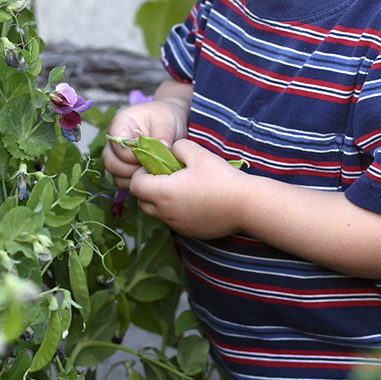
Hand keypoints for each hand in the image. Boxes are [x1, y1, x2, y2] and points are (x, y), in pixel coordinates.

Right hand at [102, 81, 190, 189]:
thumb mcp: (166, 120)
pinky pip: (124, 183)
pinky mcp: (123, 170)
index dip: (132, 154)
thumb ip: (163, 133)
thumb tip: (164, 147)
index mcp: (120, 124)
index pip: (117, 144)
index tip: (150, 155)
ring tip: (154, 173)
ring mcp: (116, 157)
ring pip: (116, 176)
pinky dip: (137, 185)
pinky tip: (152, 179)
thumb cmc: (165, 118)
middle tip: (153, 168)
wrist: (169, 124)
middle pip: (111, 163)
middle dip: (133, 170)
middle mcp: (113, 142)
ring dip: (135, 179)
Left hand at [130, 139, 245, 237]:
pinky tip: (192, 201)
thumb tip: (170, 150)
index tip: (156, 167)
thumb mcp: (198, 153)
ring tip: (179, 188)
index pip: (135, 185)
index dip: (141, 174)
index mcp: (163, 192)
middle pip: (141, 202)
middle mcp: (165, 212)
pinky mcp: (188, 232)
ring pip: (156, 214)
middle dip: (146, 189)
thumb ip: (178, 147)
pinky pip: (172, 221)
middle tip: (164, 177)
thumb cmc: (221, 177)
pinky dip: (174, 212)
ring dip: (160, 201)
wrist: (245, 205)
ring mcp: (177, 225)